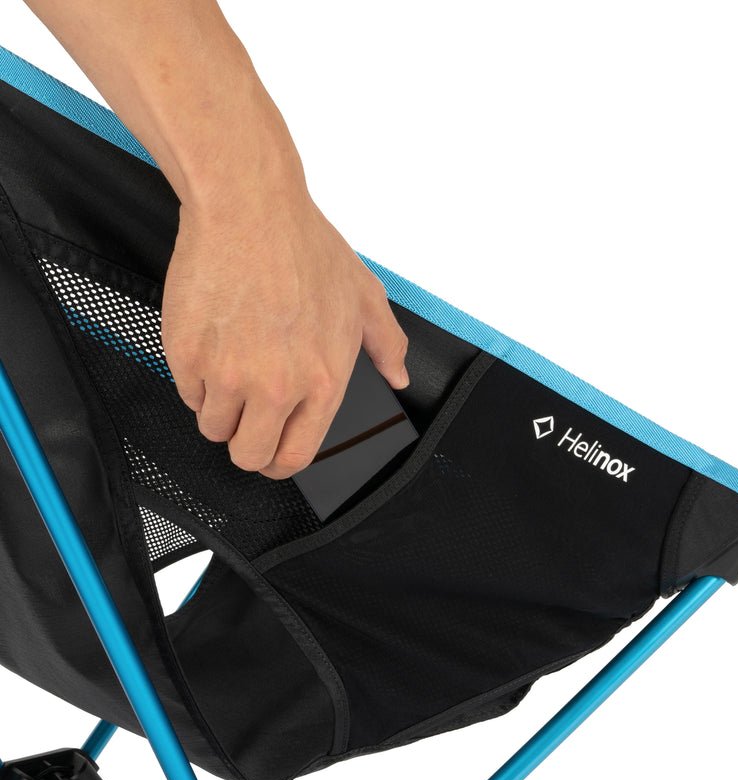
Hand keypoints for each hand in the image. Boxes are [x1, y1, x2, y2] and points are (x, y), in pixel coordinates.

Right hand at [161, 179, 408, 479]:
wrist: (249, 208)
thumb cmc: (304, 246)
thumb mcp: (364, 296)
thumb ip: (388, 344)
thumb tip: (399, 376)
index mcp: (322, 381)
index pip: (295, 456)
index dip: (279, 462)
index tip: (272, 452)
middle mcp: (276, 388)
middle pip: (248, 456)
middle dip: (247, 443)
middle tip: (247, 418)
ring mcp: (228, 374)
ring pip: (213, 428)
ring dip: (222, 408)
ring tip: (233, 366)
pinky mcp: (187, 356)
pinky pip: (187, 394)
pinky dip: (198, 379)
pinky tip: (215, 345)